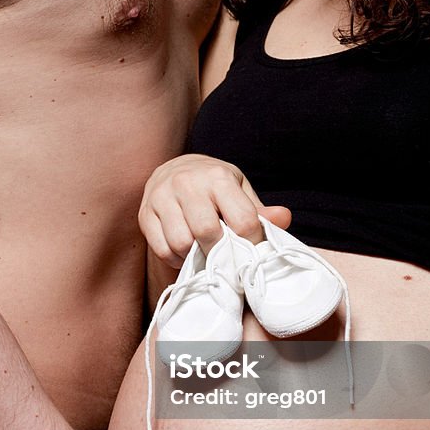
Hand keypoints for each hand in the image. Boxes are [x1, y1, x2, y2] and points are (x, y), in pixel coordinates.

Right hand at [139, 153, 291, 267]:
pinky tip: (185, 252)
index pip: (242, 220)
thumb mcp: (240, 191)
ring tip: (204, 253)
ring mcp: (162, 197)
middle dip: (221, 254)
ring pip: (181, 243)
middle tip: (227, 259)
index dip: (251, 244)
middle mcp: (188, 183)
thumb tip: (284, 219)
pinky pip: (162, 249)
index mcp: (218, 177)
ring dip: (196, 257)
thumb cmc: (214, 185)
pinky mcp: (146, 214)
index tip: (251, 252)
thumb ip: (260, 210)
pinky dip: (177, 259)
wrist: (174, 170)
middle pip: (207, 232)